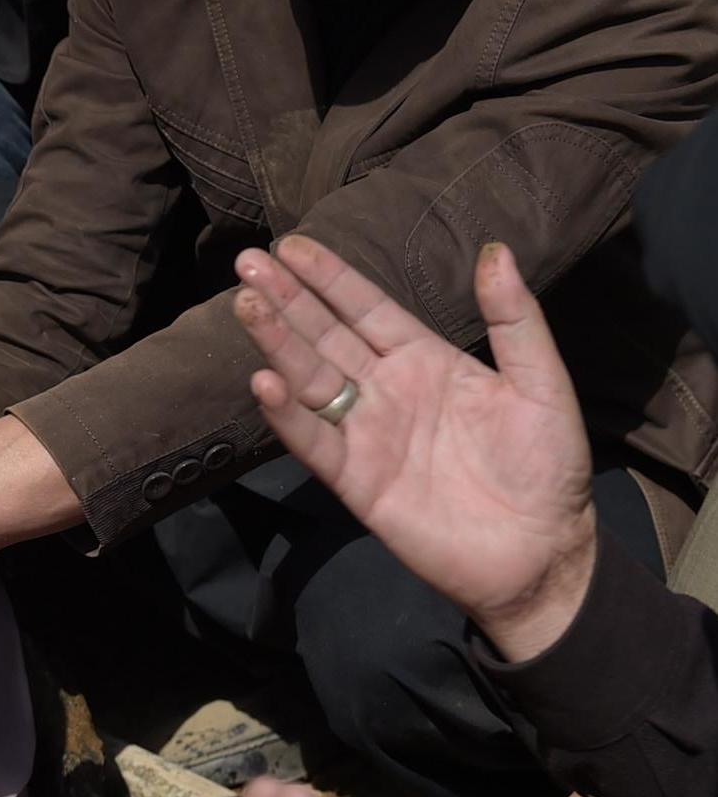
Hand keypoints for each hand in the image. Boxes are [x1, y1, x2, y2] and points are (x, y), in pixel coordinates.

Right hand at [234, 236, 597, 662]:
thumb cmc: (548, 467)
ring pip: (310, 380)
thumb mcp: (542, 383)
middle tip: (248, 263)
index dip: (329, 278)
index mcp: (424, 361)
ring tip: (248, 306)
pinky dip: (287, 415)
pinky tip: (265, 381)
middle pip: (325, 337)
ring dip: (276, 344)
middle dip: (287, 300)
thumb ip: (514, 319)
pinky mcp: (355, 481)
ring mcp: (366, 435)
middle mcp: (385, 391)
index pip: (366, 309)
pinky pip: (315, 442)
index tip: (291, 246)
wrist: (542, 551)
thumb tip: (495, 250)